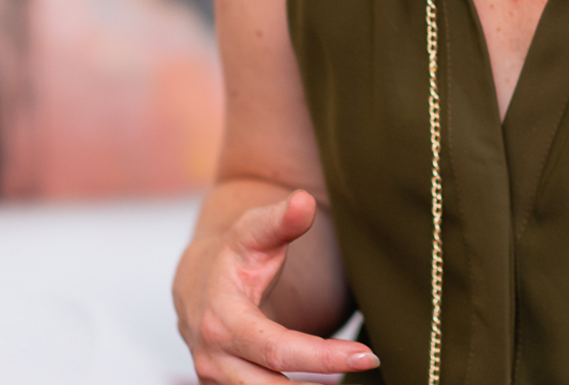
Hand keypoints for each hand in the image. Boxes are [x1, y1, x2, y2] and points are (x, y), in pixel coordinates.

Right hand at [177, 190, 379, 382]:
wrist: (198, 283)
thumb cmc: (234, 256)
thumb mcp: (254, 232)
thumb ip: (281, 220)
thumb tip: (304, 201)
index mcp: (221, 321)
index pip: (278, 349)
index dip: (324, 357)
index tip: (367, 355)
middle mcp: (214, 359)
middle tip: (371, 369)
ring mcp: (217, 379)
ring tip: (352, 383)